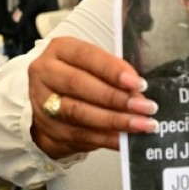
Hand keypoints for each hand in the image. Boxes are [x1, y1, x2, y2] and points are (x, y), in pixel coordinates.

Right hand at [27, 37, 157, 159]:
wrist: (48, 102)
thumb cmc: (78, 77)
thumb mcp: (91, 64)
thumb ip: (112, 71)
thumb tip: (138, 90)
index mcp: (59, 50)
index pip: (85, 56)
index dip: (112, 69)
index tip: (137, 82)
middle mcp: (45, 74)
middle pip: (79, 84)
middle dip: (116, 97)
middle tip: (145, 106)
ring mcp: (43, 103)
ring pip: (79, 112)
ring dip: (115, 120)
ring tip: (141, 124)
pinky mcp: (48, 129)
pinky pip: (81, 135)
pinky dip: (107, 138)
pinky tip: (126, 139)